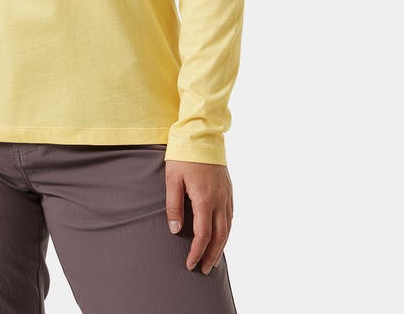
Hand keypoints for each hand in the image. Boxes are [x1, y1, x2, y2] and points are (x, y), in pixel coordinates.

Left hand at [165, 159, 232, 274]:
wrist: (202, 134)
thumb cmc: (184, 155)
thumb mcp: (172, 179)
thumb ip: (173, 205)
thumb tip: (175, 229)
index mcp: (205, 199)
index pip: (203, 234)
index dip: (197, 252)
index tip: (190, 264)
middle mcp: (220, 200)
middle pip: (219, 236)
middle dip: (211, 255)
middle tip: (203, 269)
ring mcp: (227, 195)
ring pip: (228, 228)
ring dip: (221, 246)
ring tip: (213, 260)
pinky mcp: (229, 189)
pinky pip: (230, 216)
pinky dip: (227, 231)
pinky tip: (221, 236)